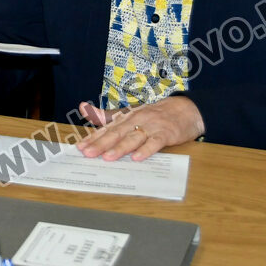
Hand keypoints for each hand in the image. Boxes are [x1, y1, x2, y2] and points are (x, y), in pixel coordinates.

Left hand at [75, 96, 204, 161]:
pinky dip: (146, 150)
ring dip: (120, 148)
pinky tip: (137, 157)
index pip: (107, 129)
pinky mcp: (166, 134)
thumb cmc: (155, 114)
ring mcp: (151, 126)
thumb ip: (108, 116)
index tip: (80, 147)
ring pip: (133, 138)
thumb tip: (84, 109)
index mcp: (127, 117)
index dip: (93, 138)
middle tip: (88, 153)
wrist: (186, 110)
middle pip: (117, 133)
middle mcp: (137, 120)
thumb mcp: (131, 114)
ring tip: (108, 157)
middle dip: (101, 144)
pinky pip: (155, 142)